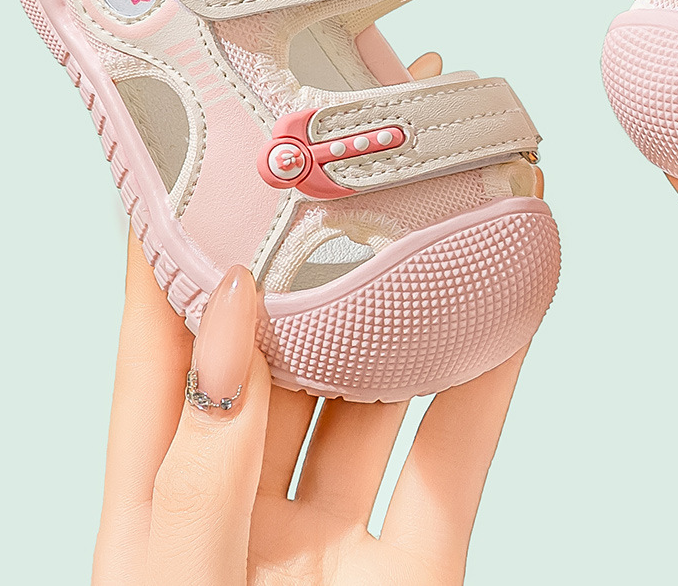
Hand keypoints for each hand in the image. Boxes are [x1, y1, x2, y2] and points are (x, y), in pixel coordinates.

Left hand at [92, 53, 527, 585]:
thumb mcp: (169, 583)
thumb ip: (201, 461)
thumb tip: (236, 306)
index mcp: (161, 498)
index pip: (162, 340)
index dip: (175, 236)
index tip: (198, 136)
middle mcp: (251, 498)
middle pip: (289, 342)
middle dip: (321, 240)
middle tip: (354, 139)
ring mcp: (339, 533)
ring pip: (383, 383)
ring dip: (418, 292)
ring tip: (447, 192)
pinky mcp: (420, 569)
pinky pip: (460, 453)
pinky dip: (493, 374)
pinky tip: (517, 293)